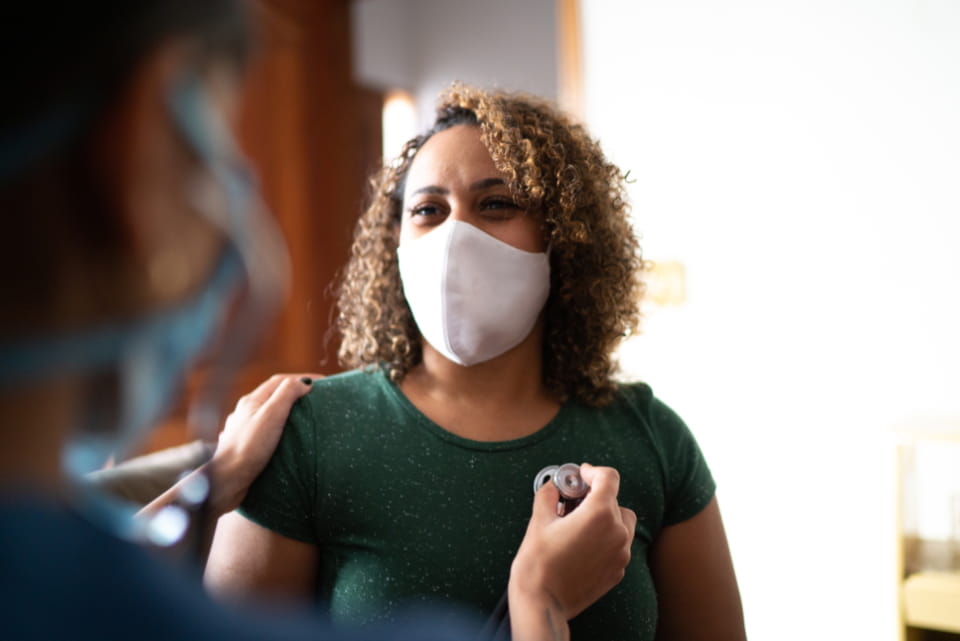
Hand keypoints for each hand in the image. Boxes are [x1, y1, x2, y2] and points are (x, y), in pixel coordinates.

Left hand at [207, 373, 319, 514]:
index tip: (323, 383)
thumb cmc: (249, 448)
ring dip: (285, 411)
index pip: (280, 381)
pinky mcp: (243, 447)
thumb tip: (304, 383)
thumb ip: (286, 395)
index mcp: (251, 401)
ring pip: (267, 414)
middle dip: (294, 393)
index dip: (302, 378)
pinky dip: (276, 429)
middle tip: (315, 399)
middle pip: (273, 396)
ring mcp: (242, 430)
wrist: (226, 481)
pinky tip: (281, 438)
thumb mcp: (271, 416)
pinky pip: (263, 431)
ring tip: (302, 418)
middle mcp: (244, 413)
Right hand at [508, 464, 635, 634]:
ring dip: (604, 517)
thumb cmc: (538, 562)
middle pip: (614, 500)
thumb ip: (549, 495)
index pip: (609, 477)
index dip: (593, 471)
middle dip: (594, 497)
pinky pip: (618, 544)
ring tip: (578, 525)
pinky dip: (605, 538)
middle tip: (571, 502)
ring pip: (621, 522)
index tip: (580, 475)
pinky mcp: (618, 571)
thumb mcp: (539, 520)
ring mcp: (620, 554)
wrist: (542, 603)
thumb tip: (553, 486)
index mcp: (599, 514)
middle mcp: (617, 532)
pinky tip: (582, 545)